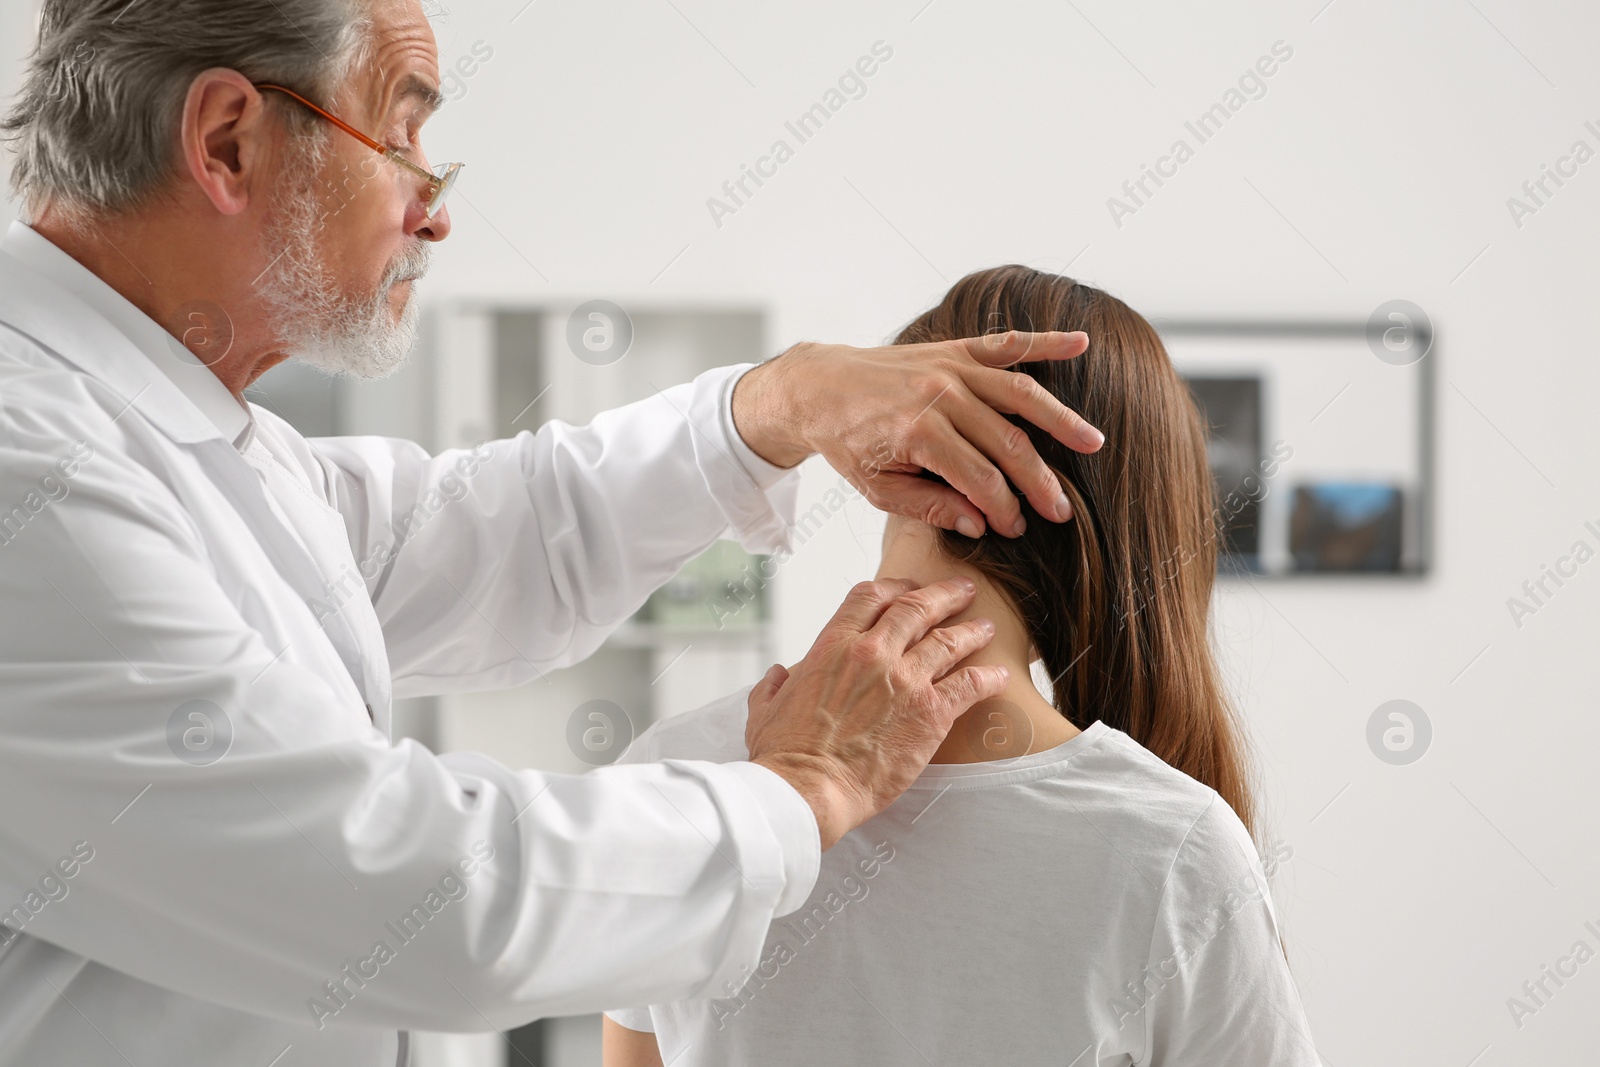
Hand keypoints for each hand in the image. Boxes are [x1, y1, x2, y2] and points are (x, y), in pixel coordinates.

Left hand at [731, 332, 1102, 537]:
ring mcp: (949, 366)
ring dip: (1060, 420)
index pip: (980, 479)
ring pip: (1020, 394)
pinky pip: (1005, 343)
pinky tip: (1080, 341)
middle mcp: (939, 394)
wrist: (818, 386)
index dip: (1003, 510)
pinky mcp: (954, 348)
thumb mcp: (877, 488)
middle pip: (1008, 443)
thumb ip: (931, 506)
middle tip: (1062, 511)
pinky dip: (1044, 341)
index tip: (1017, 530)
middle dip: (1039, 482)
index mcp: (918, 433)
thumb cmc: (849, 441)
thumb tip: (981, 526)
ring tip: (1093, 443)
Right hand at [745, 577, 1008, 849]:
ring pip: (949, 640)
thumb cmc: (784, 754)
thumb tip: (779, 675)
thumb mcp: (765, 709)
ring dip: (971, 630)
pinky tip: (998, 675)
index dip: (895, 587)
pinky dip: (987, 677)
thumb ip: (774, 685)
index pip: (871, 596)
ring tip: (985, 627)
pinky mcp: (930, 713)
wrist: (809, 789)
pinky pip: (969, 684)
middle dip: (944, 595)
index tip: (908, 589)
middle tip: (962, 591)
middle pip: (917, 607)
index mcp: (833, 645)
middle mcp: (873, 653)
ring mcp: (905, 680)